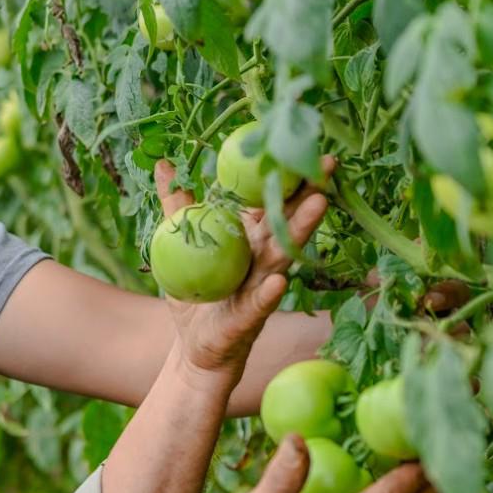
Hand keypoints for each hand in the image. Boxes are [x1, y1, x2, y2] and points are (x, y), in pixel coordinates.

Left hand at [153, 158, 333, 378]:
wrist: (194, 349)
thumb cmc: (194, 295)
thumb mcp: (177, 245)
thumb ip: (176, 207)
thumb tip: (164, 164)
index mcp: (247, 239)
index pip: (268, 201)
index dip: (282, 175)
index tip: (299, 143)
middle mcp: (261, 259)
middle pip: (285, 221)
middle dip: (307, 192)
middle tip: (328, 164)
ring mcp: (260, 287)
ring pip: (282, 256)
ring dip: (299, 231)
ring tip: (317, 205)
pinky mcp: (249, 319)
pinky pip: (261, 303)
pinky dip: (269, 292)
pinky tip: (279, 280)